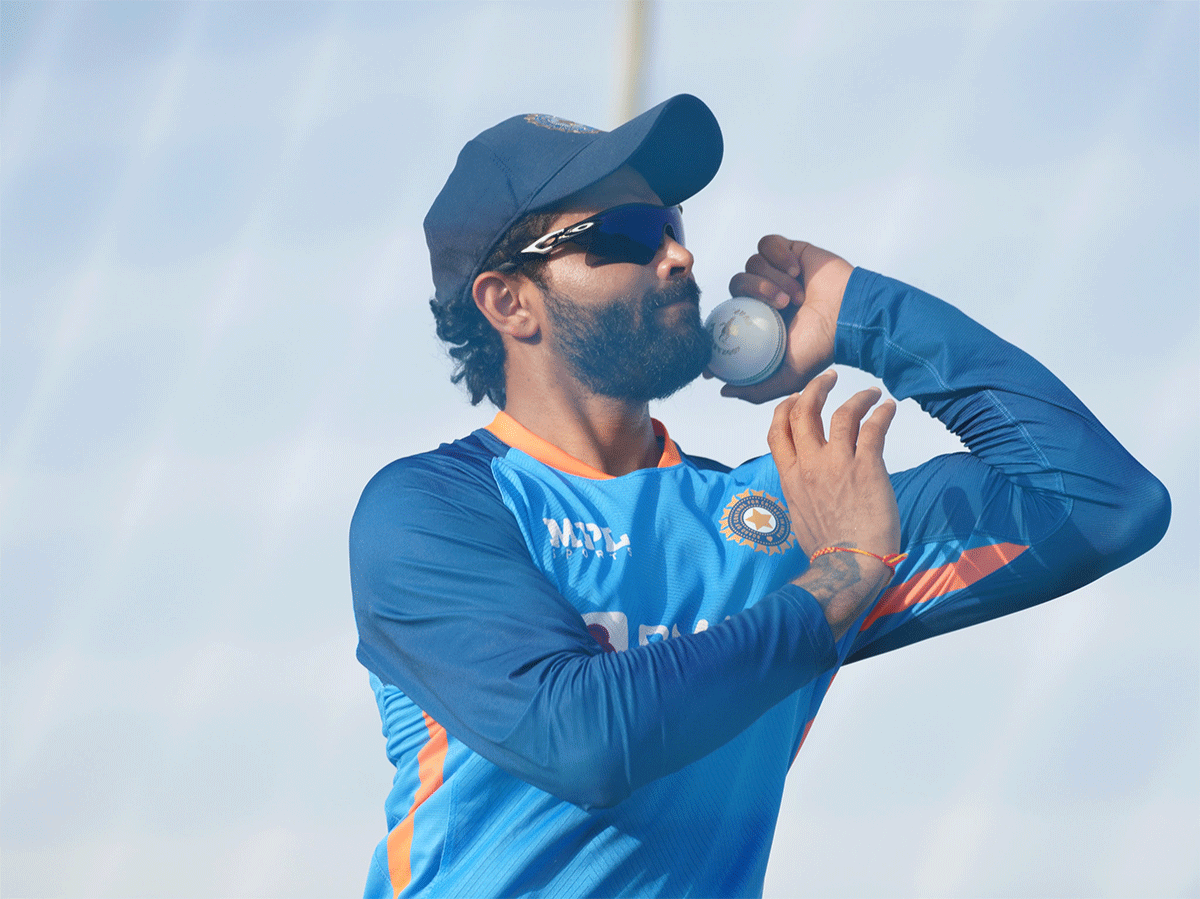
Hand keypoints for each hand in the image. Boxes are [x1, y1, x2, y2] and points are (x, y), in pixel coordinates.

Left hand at [721, 237, 852, 403]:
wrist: (852, 316)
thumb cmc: (823, 347)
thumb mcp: (788, 376)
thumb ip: (757, 389)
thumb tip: (722, 392)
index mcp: (758, 319)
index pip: (729, 310)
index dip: (728, 313)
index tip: (744, 322)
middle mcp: (765, 295)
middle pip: (738, 283)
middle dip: (758, 291)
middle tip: (783, 304)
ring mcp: (776, 272)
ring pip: (752, 264)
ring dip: (774, 278)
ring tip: (798, 292)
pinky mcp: (788, 251)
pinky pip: (767, 243)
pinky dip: (778, 255)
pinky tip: (796, 269)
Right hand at [769, 370, 900, 635]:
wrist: (848, 566)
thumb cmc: (827, 550)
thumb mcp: (799, 515)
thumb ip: (801, 491)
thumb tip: (807, 485)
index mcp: (791, 477)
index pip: (778, 431)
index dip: (785, 408)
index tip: (796, 399)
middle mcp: (810, 465)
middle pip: (803, 412)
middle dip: (814, 389)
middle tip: (828, 379)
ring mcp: (838, 464)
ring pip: (841, 414)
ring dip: (857, 398)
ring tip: (871, 393)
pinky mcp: (867, 467)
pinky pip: (873, 429)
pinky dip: (882, 413)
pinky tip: (889, 408)